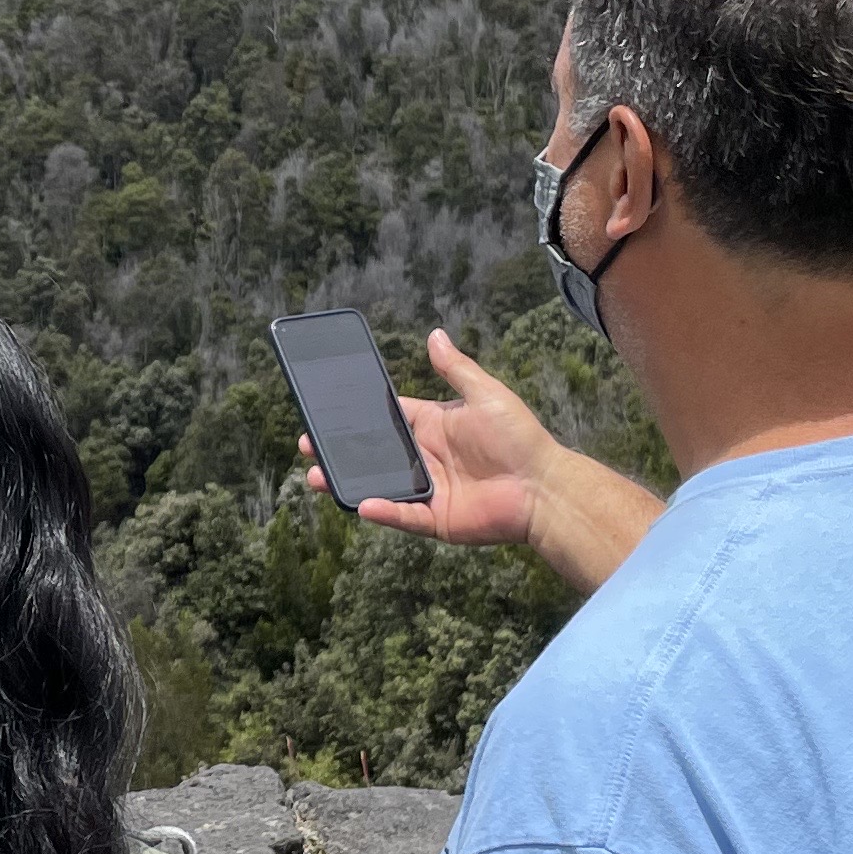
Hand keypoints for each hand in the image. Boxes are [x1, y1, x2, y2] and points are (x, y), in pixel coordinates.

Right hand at [303, 328, 659, 594]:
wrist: (545, 487)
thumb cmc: (520, 437)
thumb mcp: (485, 394)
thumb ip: (456, 369)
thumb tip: (434, 333)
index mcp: (433, 427)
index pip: (388, 418)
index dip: (357, 414)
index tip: (326, 407)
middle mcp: (426, 458)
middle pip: (372, 454)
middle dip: (338, 450)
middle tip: (307, 444)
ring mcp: (428, 491)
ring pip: (377, 485)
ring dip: (346, 482)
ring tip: (315, 476)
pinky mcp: (435, 520)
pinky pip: (402, 515)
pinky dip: (381, 510)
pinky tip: (359, 502)